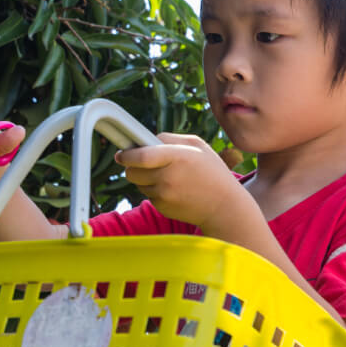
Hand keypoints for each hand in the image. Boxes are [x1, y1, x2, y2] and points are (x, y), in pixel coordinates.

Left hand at [114, 133, 251, 229]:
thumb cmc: (212, 171)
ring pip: (138, 184)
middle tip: (139, 162)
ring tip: (165, 175)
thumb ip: (170, 138)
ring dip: (144, 178)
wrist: (224, 207)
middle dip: (131, 166)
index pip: (140, 156)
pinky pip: (148, 195)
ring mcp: (164, 195)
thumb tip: (146, 140)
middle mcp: (167, 177)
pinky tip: (173, 189)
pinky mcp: (162, 208)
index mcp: (176, 157)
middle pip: (131, 172)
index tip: (121, 153)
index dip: (127, 154)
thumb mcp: (197, 146)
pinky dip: (155, 191)